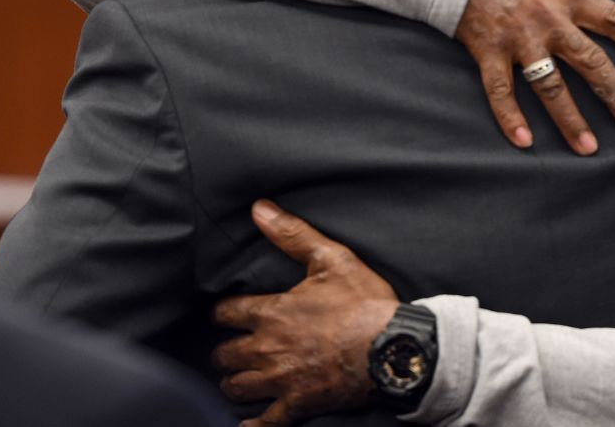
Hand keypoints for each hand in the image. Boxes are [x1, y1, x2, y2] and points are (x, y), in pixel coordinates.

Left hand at [212, 201, 399, 426]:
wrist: (391, 347)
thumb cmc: (364, 302)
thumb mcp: (331, 258)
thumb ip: (292, 234)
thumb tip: (259, 208)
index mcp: (272, 313)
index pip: (226, 313)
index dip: (222, 313)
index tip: (225, 314)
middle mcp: (267, 349)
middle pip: (225, 354)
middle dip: (225, 349)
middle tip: (232, 347)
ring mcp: (281, 380)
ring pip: (237, 386)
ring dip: (234, 381)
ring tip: (239, 376)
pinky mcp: (298, 405)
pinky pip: (264, 422)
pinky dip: (252, 425)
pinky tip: (246, 425)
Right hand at [456, 0, 614, 155]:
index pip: (612, 19)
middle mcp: (546, 21)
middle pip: (590, 62)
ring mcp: (517, 40)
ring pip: (550, 86)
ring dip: (571, 119)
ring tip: (590, 148)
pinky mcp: (488, 52)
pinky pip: (501, 91)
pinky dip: (510, 117)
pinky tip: (524, 143)